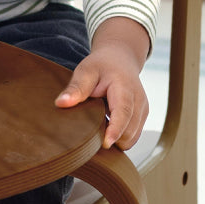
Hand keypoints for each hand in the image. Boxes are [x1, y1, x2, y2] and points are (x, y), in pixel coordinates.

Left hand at [55, 17, 150, 149]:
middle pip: (129, 130)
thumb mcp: (85, 72)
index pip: (124, 112)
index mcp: (125, 88)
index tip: (105, 143)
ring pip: (132, 137)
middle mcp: (139, 101)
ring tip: (97, 127)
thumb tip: (61, 103)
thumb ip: (76, 88)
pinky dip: (119, 137)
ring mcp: (143, 110)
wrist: (119, 60)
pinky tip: (105, 128)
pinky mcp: (142, 117)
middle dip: (111, 138)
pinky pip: (132, 136)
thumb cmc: (101, 66)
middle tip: (89, 134)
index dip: (115, 130)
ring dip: (115, 139)